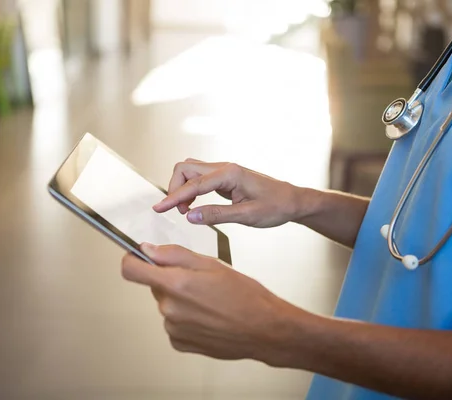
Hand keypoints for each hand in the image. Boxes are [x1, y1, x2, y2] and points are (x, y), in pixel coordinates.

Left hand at [121, 244, 295, 362]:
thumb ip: (174, 255)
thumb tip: (147, 249)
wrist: (264, 329)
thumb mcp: (211, 263)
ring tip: (210, 301)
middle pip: (155, 286)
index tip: (138, 257)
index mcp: (176, 284)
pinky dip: (187, 319)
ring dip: (181, 300)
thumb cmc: (245, 295)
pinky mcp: (180, 343)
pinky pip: (174, 324)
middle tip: (200, 281)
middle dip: (171, 280)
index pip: (131, 270)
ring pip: (167, 304)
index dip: (132, 260)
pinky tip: (208, 317)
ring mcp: (173, 328)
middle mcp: (170, 308)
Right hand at [153, 160, 300, 227]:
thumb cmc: (276, 206)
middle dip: (175, 189)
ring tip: (185, 210)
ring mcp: (223, 171)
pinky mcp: (224, 178)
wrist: (292, 200)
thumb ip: (216, 215)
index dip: (174, 197)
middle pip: (185, 169)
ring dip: (182, 188)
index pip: (194, 184)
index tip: (159, 208)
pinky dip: (190, 190)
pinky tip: (194, 205)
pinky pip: (199, 178)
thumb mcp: (247, 216)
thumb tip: (190, 217)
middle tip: (178, 212)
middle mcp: (224, 168)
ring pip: (190, 171)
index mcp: (230, 174)